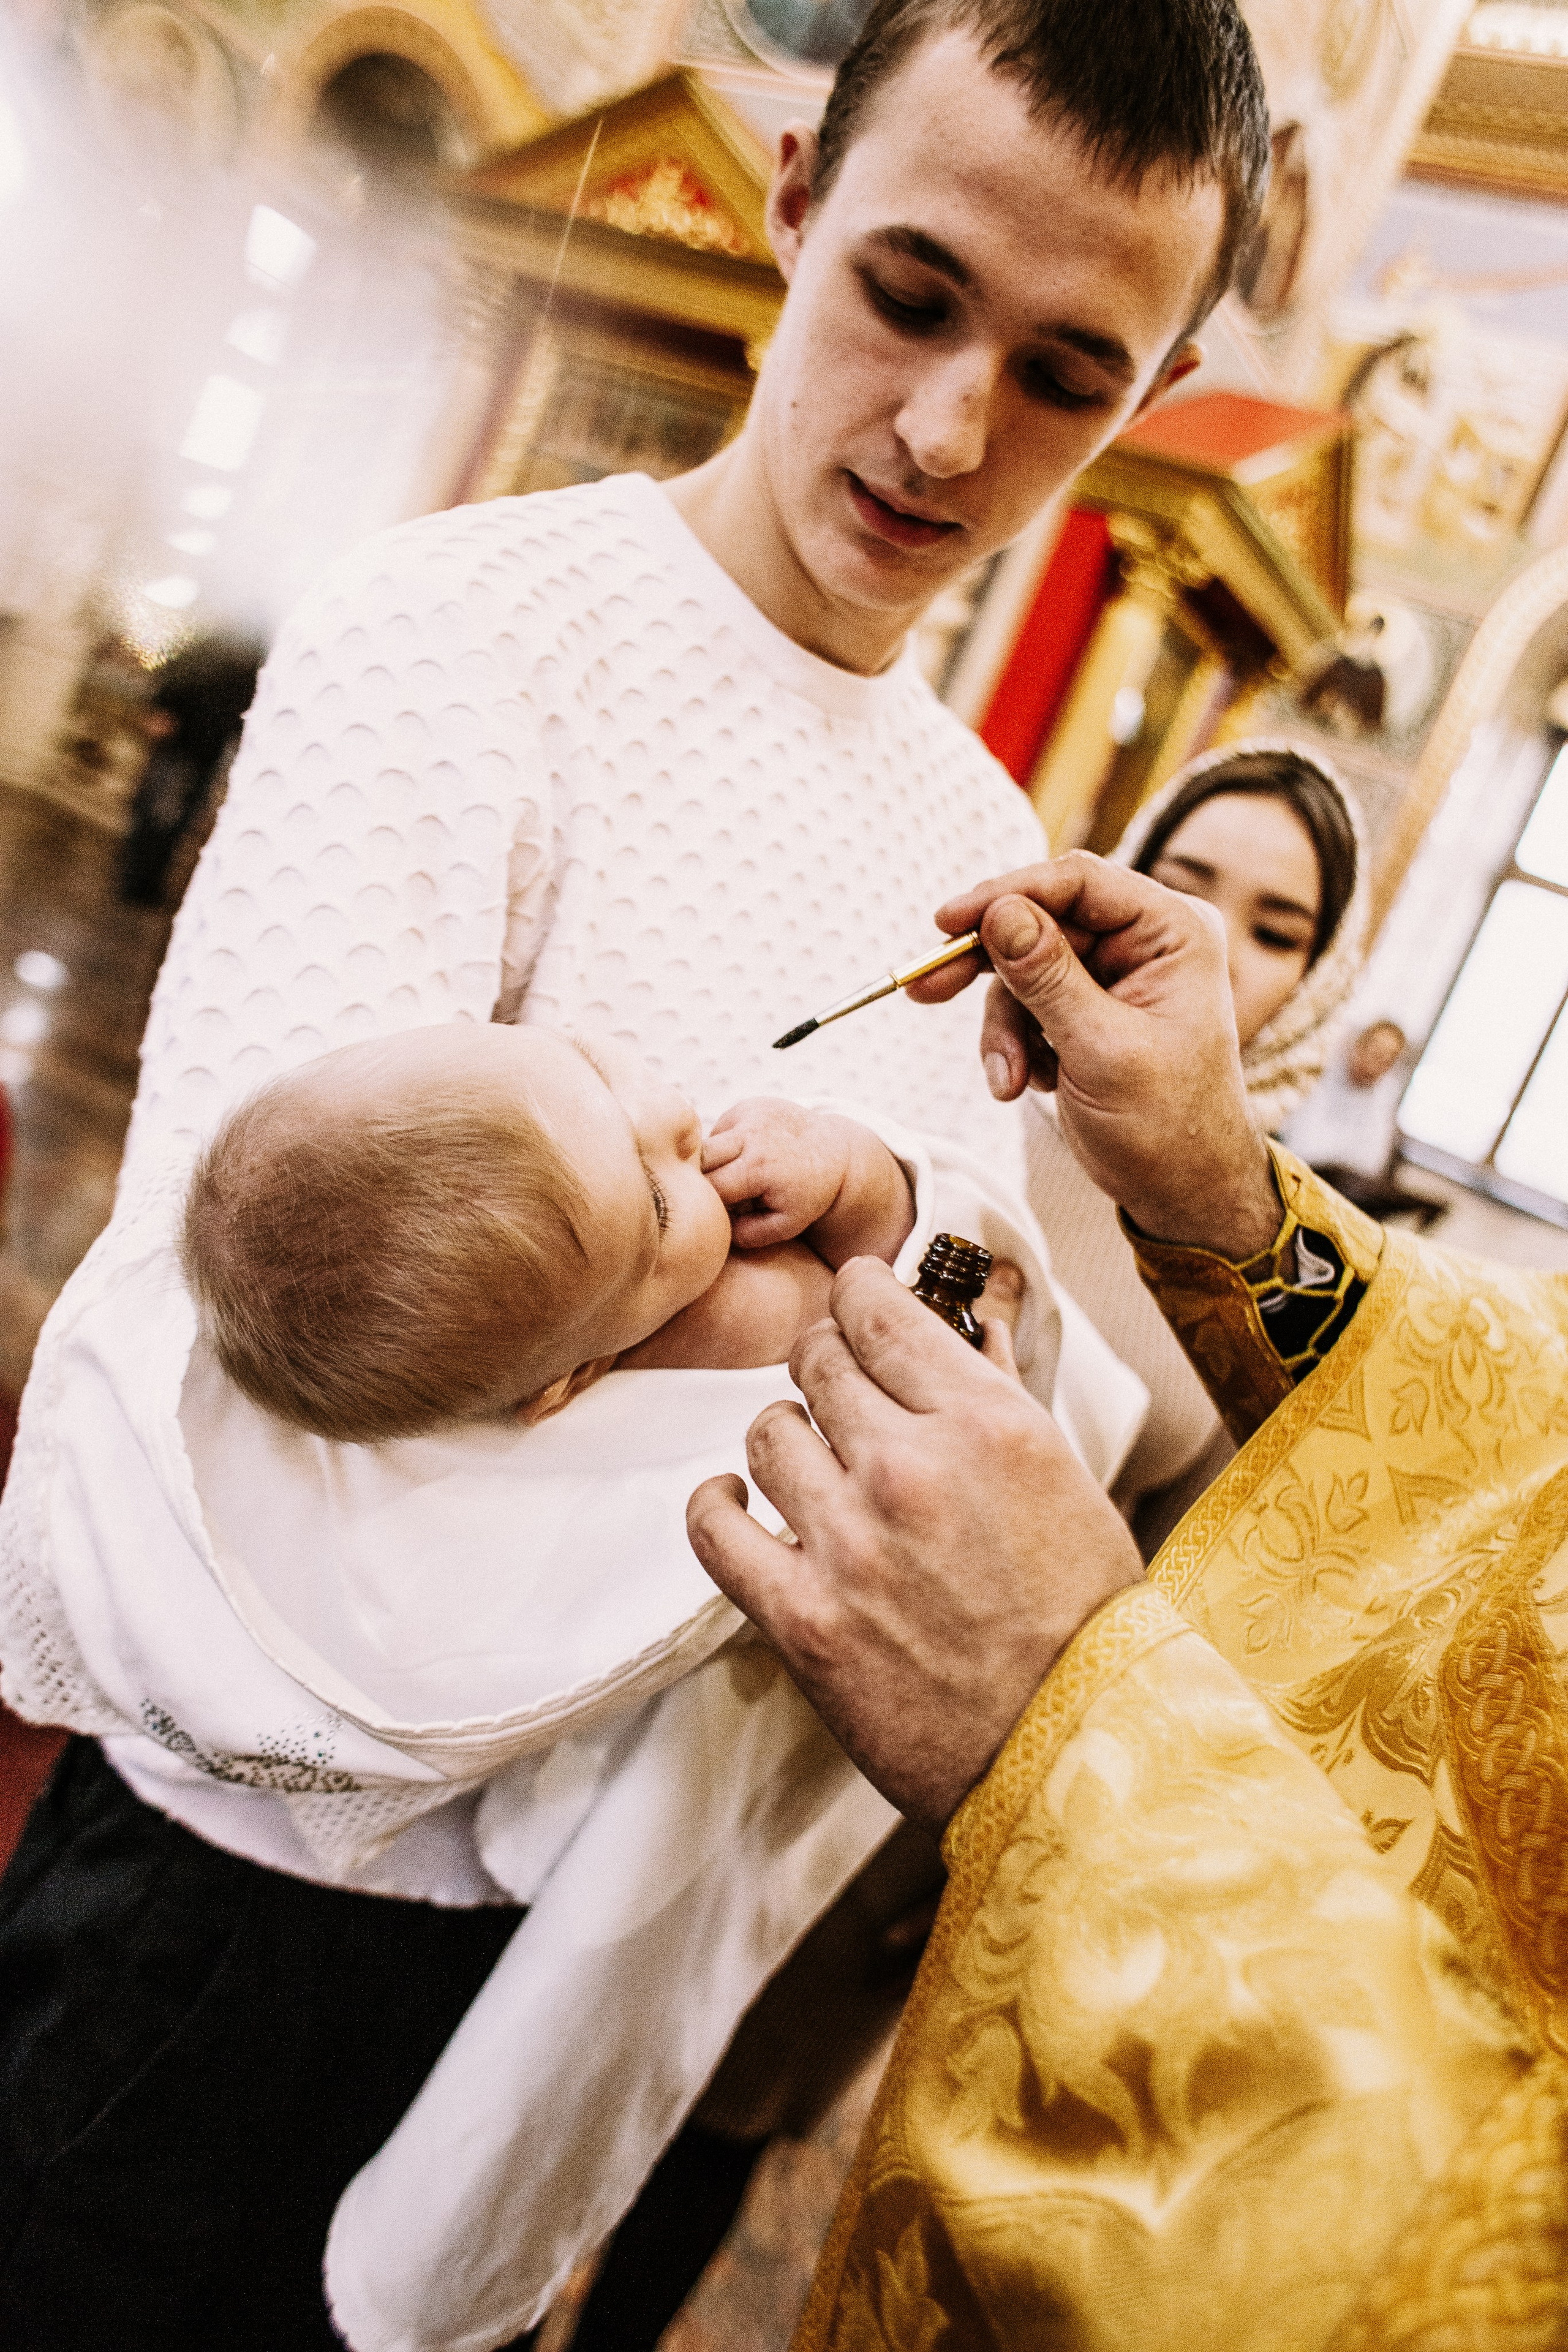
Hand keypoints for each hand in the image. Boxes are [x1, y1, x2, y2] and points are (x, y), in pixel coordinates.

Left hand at [687, 1259, 1142, 1829]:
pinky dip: (718, 1504)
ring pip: (766, 1431)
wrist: (1079, 1751)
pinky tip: (739, 1505)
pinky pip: (714, 1526)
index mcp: (984, 1422)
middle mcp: (909, 1468)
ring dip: (788, 1441)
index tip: (855, 1307)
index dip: (856, 1296)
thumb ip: (994, 1391)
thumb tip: (961, 1320)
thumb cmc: (1083, 1616)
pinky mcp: (804, 1621)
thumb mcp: (1062, 1475)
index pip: (875, 1306)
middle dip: (827, 1368)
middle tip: (843, 1397)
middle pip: (815, 1360)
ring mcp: (850, 1545)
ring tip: (815, 1472)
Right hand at [703, 1098, 854, 1246]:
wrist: (834, 1151)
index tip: (718, 1212)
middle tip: (714, 1195)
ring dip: (710, 1162)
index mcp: (759, 1168)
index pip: (710, 1188)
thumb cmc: (808, 1194)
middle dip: (700, 1180)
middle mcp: (751, 1135)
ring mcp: (748, 1115)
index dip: (708, 1203)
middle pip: (699, 1160)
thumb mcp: (788, 1224)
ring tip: (734, 1176)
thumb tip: (718, 1229)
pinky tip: (742, 1155)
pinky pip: (719, 1130)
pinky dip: (723, 1146)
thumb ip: (749, 1234)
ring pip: (705, 1143)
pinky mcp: (746, 1105)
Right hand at [907, 854, 1278, 1257]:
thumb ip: (1047, 977)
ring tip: (1009, 1081)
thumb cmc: (1168, 1127)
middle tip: (927, 987)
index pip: (1077, 882)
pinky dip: (1017, 1044)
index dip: (1006, 894)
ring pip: (1024, 968)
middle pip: (1041, 921)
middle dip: (989, 969)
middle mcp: (1145, 941)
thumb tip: (999, 912)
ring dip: (1004, 1028)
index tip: (947, 922)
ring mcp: (1116, 974)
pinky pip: (1028, 1003)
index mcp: (1172, 931)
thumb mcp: (1100, 1048)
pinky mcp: (1089, 1007)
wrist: (1183, 1192)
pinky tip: (1035, 1083)